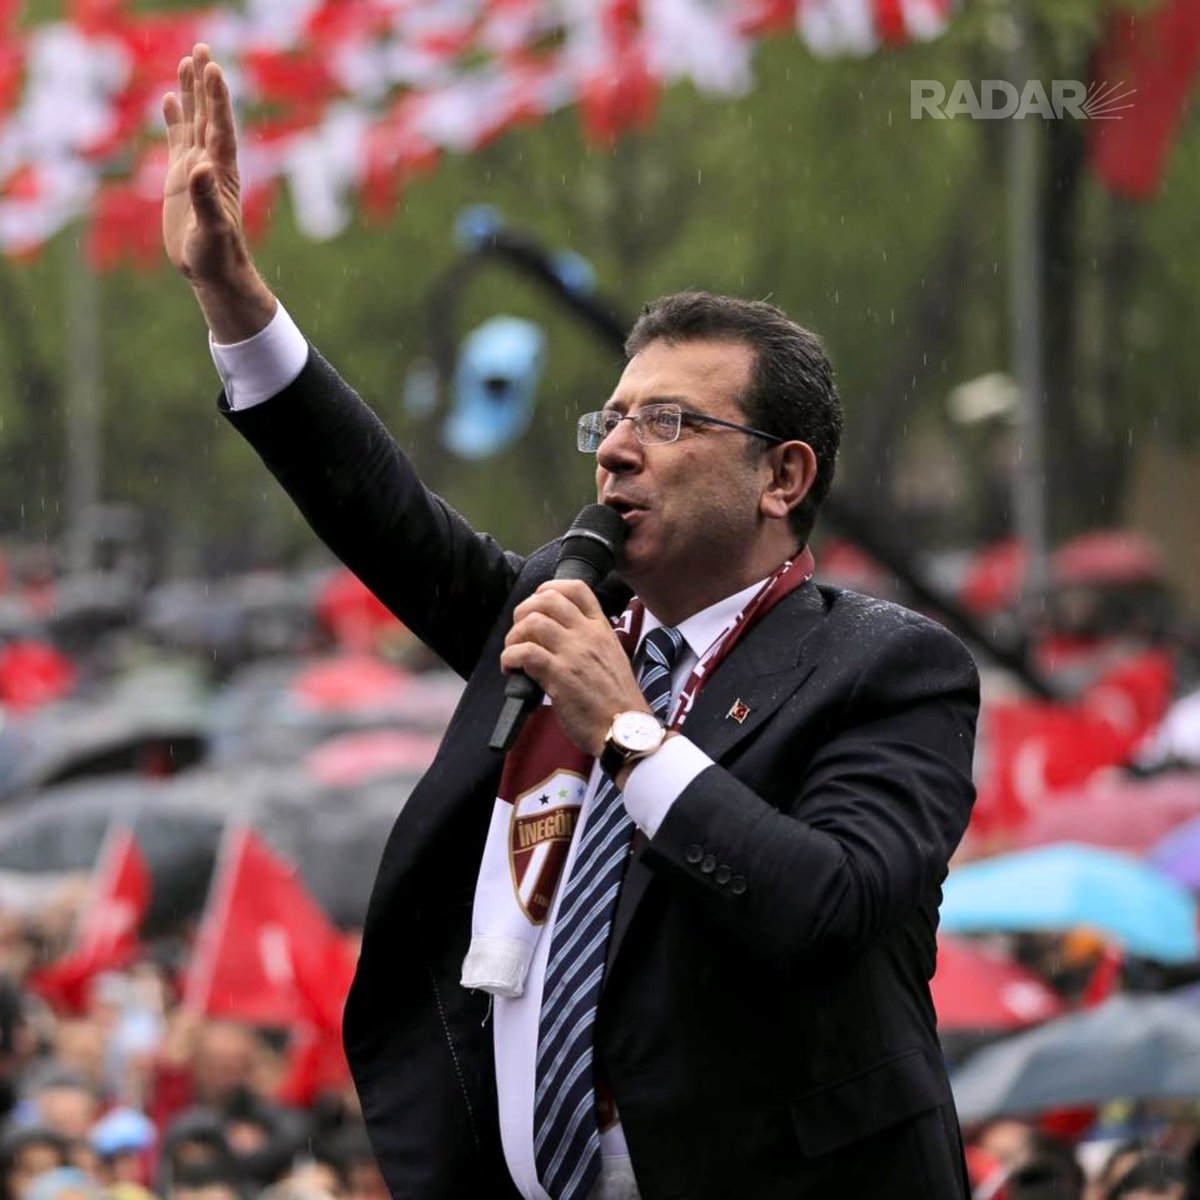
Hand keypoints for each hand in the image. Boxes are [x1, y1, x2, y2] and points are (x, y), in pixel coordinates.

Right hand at [162, 44, 274, 340]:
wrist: (215, 272)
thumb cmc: (217, 256)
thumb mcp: (211, 230)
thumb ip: (205, 199)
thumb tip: (200, 167)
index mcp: (220, 174)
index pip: (219, 128)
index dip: (217, 99)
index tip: (213, 68)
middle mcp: (210, 165)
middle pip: (208, 116)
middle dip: (205, 84)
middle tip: (201, 48)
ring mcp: (196, 169)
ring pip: (193, 122)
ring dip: (191, 94)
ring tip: (187, 61)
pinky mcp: (182, 179)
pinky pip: (179, 140)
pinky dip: (175, 118)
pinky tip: (170, 99)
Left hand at [500, 580, 648, 755]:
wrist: (625, 729)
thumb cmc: (616, 701)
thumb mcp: (612, 657)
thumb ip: (589, 641)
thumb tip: (556, 637)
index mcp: (601, 628)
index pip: (576, 588)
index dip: (549, 588)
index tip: (537, 603)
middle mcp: (588, 634)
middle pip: (547, 599)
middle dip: (524, 611)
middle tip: (520, 631)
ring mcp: (574, 653)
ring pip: (532, 622)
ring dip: (513, 636)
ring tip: (514, 653)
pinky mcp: (560, 675)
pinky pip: (525, 652)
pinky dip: (509, 657)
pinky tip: (511, 669)